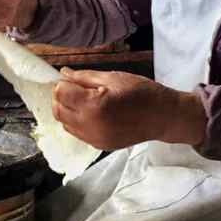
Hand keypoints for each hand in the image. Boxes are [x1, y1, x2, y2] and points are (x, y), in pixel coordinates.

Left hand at [52, 68, 206, 150]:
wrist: (163, 116)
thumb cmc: (142, 92)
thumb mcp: (113, 77)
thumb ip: (84, 77)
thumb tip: (63, 74)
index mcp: (93, 105)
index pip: (60, 93)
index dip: (63, 84)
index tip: (72, 80)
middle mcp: (90, 125)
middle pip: (58, 110)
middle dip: (62, 97)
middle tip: (75, 88)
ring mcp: (94, 139)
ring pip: (64, 124)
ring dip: (68, 110)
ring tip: (84, 100)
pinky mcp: (99, 145)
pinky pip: (77, 133)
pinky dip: (77, 122)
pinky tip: (91, 113)